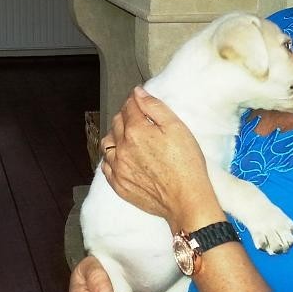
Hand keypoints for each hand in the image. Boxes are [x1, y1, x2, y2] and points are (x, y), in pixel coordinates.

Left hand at [101, 87, 220, 231]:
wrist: (186, 199)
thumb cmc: (186, 163)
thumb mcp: (176, 127)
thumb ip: (154, 107)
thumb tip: (138, 93)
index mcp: (136, 130)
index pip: (128, 107)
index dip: (134, 100)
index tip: (138, 100)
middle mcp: (122, 148)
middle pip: (117, 123)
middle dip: (125, 116)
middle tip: (138, 117)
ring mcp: (118, 167)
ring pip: (107, 143)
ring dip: (115, 136)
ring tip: (128, 137)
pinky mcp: (118, 185)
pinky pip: (106, 165)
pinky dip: (111, 157)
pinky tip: (121, 157)